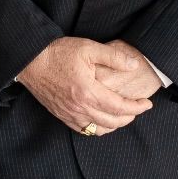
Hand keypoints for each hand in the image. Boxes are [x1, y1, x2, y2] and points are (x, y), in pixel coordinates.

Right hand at [17, 38, 156, 134]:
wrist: (30, 62)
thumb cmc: (58, 53)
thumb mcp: (88, 48)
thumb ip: (114, 57)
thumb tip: (134, 64)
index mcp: (88, 92)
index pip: (120, 107)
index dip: (137, 108)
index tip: (147, 103)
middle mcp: (80, 108)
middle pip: (112, 122)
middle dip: (130, 117)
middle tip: (138, 108)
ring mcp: (70, 114)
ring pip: (99, 130)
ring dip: (115, 125)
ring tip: (122, 114)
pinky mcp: (62, 116)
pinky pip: (84, 130)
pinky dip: (97, 128)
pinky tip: (102, 119)